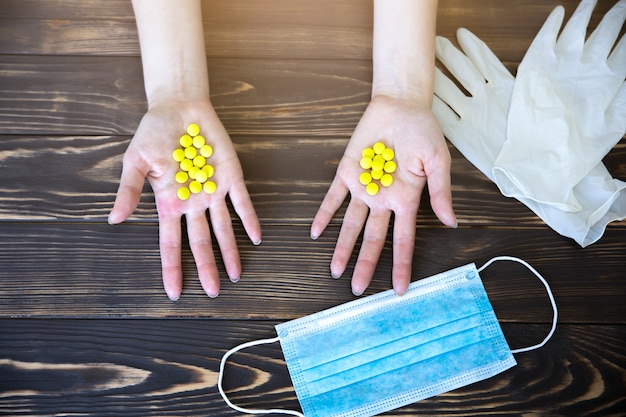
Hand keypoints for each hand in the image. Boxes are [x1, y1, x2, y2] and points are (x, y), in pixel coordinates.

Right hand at [108, 99, 260, 299]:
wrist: (178, 107)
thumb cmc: (153, 134)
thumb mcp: (135, 161)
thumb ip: (129, 191)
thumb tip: (114, 220)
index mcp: (169, 204)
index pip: (170, 244)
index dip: (172, 268)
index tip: (174, 294)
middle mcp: (193, 204)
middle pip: (200, 242)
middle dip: (206, 268)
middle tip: (213, 293)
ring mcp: (213, 191)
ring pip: (223, 228)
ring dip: (230, 251)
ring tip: (236, 275)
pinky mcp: (231, 176)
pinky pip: (242, 201)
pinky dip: (249, 219)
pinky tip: (256, 237)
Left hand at [311, 95, 456, 295]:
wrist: (400, 104)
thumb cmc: (423, 131)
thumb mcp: (438, 161)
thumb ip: (441, 192)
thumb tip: (450, 222)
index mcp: (407, 200)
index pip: (404, 240)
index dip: (402, 265)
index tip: (401, 290)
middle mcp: (383, 199)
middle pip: (373, 238)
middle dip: (366, 263)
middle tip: (357, 289)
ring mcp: (364, 187)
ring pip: (351, 224)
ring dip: (343, 246)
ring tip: (335, 270)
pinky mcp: (347, 172)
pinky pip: (333, 197)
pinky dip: (325, 213)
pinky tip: (316, 232)